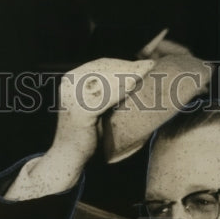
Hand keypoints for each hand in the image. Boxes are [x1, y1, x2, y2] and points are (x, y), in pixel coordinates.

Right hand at [10, 58, 153, 199]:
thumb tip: (130, 76)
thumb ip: (104, 90)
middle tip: (150, 65)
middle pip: (104, 69)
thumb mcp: (94, 105)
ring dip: (129, 75)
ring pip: (106, 81)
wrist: (69, 156)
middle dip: (129, 66)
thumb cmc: (86, 132)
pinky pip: (104, 98)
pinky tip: (134, 86)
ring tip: (148, 72)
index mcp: (71, 79)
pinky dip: (120, 90)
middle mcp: (69, 84)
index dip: (124, 62)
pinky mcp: (78, 111)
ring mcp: (72, 96)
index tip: (144, 63)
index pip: (100, 65)